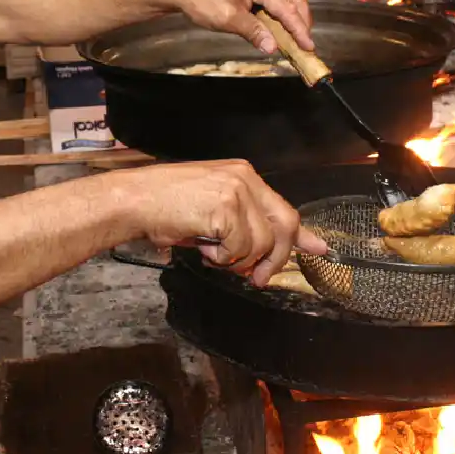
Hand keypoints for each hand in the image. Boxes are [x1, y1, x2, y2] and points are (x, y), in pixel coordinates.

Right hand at [119, 160, 326, 285]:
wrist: (134, 200)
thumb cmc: (164, 207)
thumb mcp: (211, 211)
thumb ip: (243, 226)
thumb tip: (265, 256)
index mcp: (243, 175)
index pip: (283, 208)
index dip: (302, 234)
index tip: (319, 249)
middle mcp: (245, 179)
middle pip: (284, 225)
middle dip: (275, 258)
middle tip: (258, 278)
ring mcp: (237, 192)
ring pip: (261, 243)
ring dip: (237, 259)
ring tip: (211, 252)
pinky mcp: (226, 209)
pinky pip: (239, 248)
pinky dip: (221, 257)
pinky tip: (202, 246)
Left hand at [154, 0, 313, 53]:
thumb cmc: (201, 0)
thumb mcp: (228, 20)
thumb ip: (253, 32)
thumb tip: (273, 48)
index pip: (285, 7)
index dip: (299, 29)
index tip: (309, 46)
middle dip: (302, 18)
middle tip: (304, 41)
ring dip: (292, 12)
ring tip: (295, 34)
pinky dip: (281, 7)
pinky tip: (278, 22)